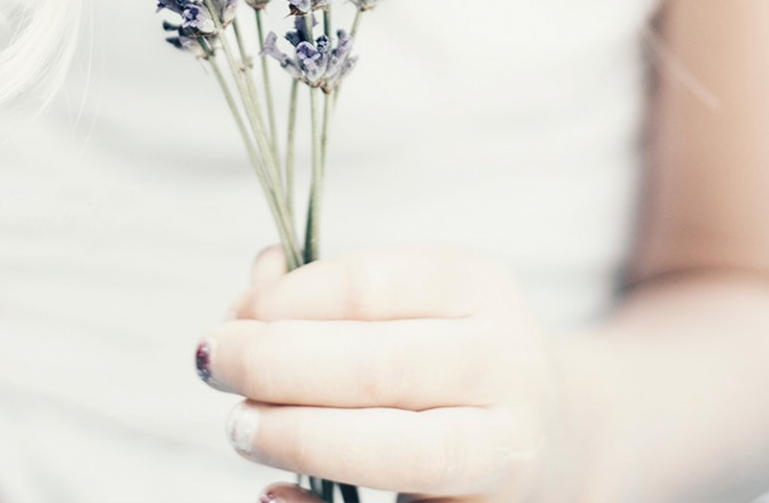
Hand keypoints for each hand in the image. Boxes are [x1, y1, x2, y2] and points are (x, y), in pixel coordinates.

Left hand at [194, 243, 585, 502]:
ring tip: (239, 426)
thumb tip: (253, 286)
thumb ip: (327, 292)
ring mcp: (504, 448)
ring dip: (295, 437)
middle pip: (374, 366)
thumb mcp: (408, 301)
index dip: (283, 302)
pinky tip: (272, 490)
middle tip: (212, 364)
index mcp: (479, 288)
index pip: (366, 287)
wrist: (556, 431)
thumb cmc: (448, 356)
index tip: (234, 314)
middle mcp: (505, 364)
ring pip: (394, 450)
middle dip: (272, 365)